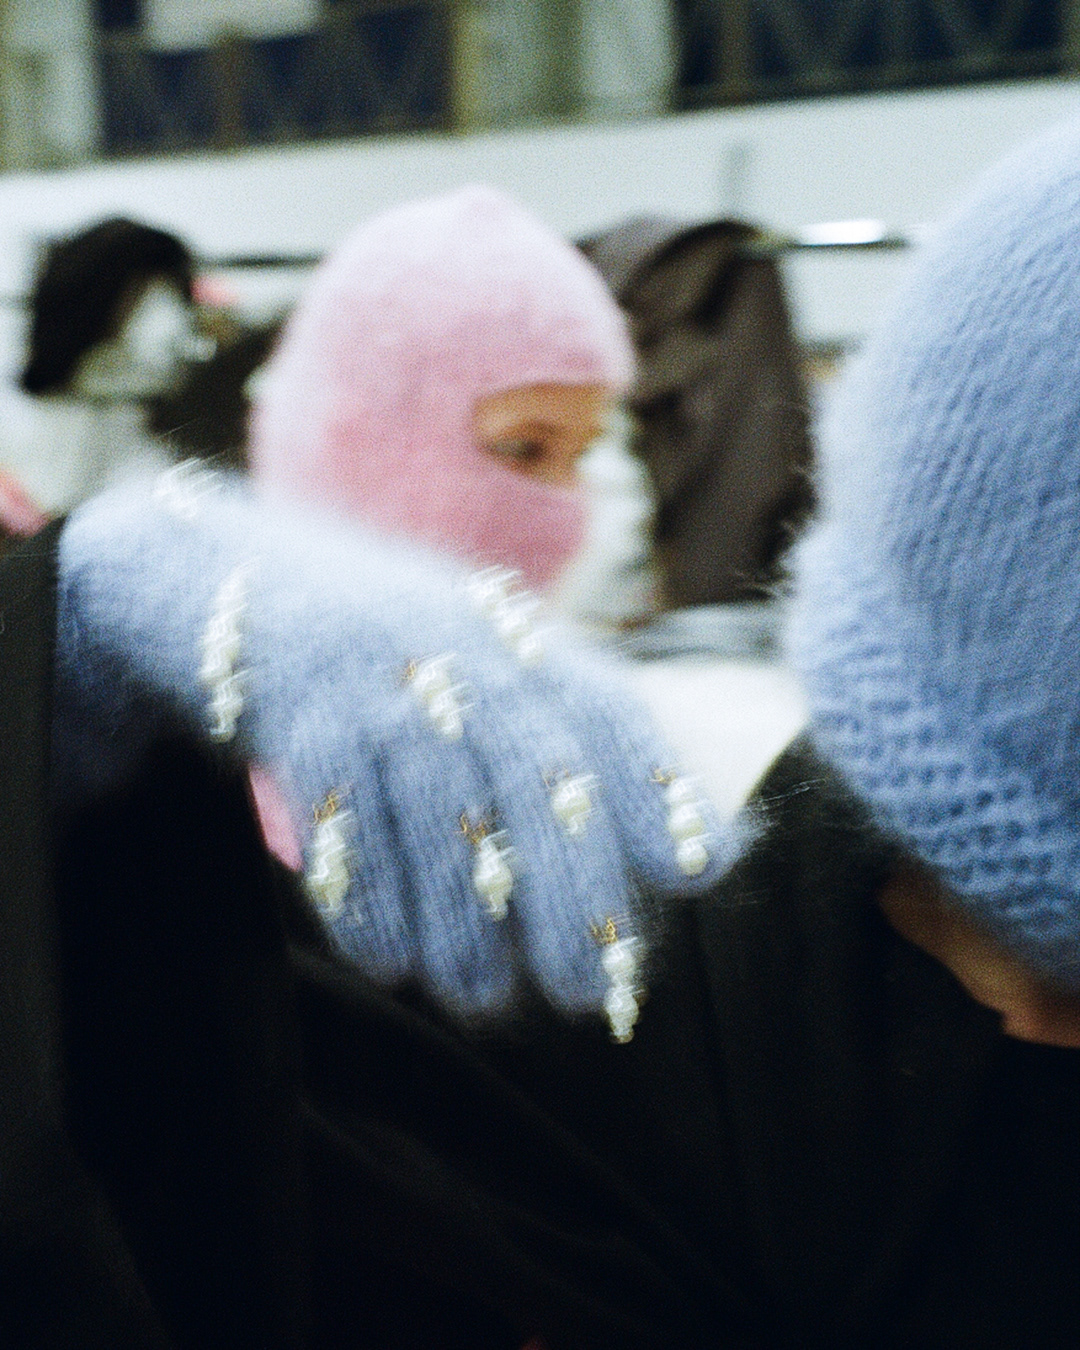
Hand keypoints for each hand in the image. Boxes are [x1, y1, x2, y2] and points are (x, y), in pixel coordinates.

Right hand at [57, 469, 728, 1029]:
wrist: (226, 574)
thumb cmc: (384, 648)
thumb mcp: (477, 655)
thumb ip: (572, 731)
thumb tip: (698, 847)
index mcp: (516, 636)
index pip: (608, 709)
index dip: (657, 791)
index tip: (697, 874)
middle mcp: (460, 649)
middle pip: (538, 772)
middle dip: (569, 888)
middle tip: (588, 990)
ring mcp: (378, 674)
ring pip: (444, 814)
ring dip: (464, 922)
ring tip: (482, 996)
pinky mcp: (299, 708)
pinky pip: (347, 819)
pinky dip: (371, 899)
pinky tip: (391, 961)